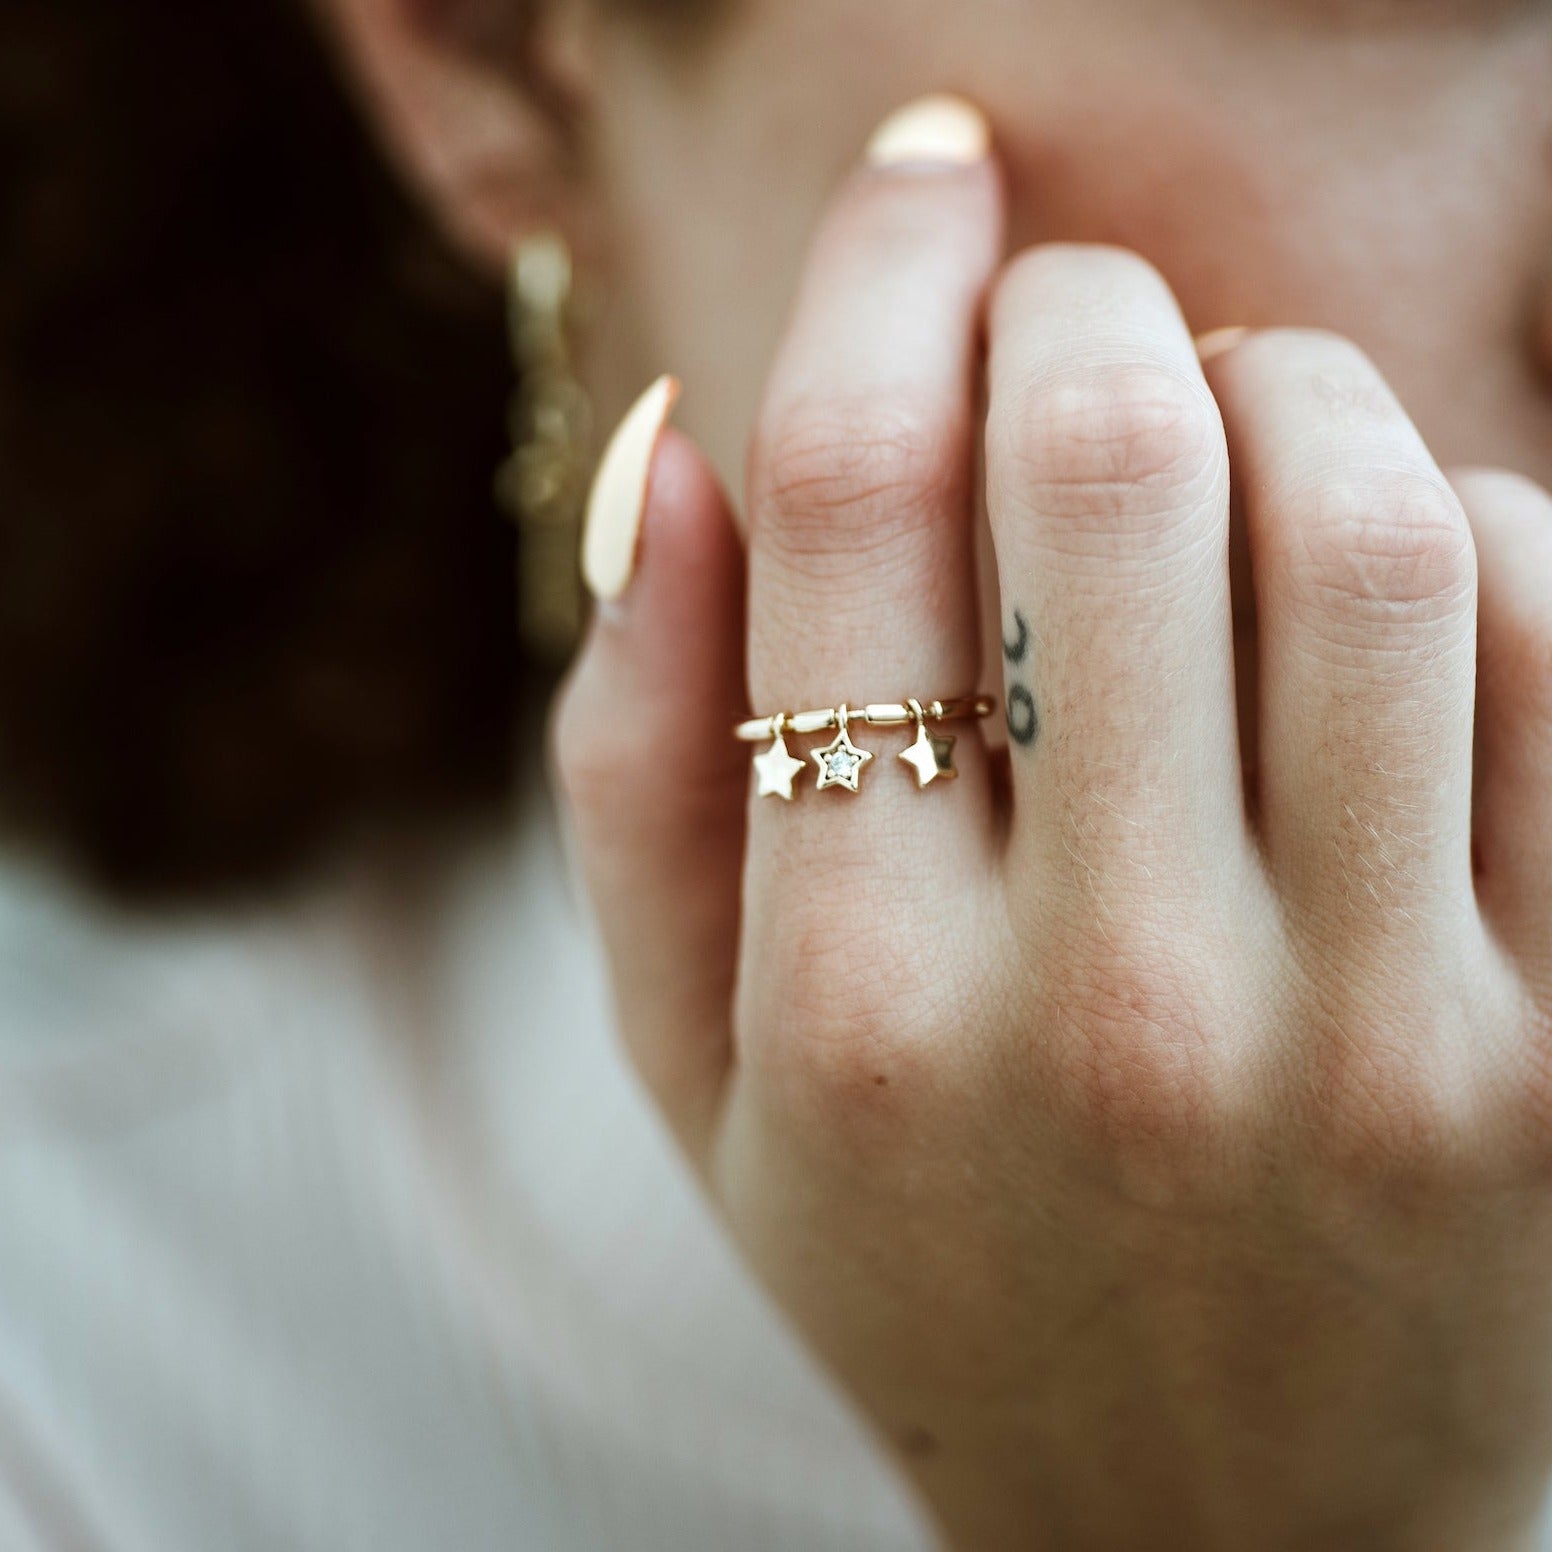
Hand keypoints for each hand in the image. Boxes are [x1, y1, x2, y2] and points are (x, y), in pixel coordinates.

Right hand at [555, 99, 1551, 1550]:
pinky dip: (1473, 520)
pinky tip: (1380, 572)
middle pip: (1116, 466)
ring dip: (1286, 389)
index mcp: (855, 1006)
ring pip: (1370, 522)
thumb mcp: (697, 1063)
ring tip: (1223, 431)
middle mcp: (1111, 1013)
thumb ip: (632, 756)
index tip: (929, 166)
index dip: (887, 271)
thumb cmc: (917, 1257)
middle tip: (1063, 314)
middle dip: (1082, 307)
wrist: (1203, 1533)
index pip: (857, 506)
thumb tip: (679, 445)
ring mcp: (1375, 1043)